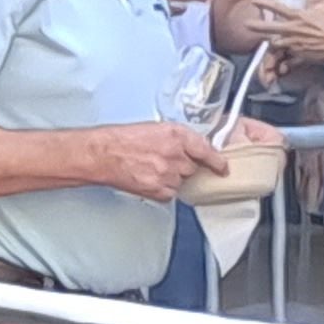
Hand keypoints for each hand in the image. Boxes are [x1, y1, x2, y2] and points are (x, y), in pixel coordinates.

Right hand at [88, 122, 232, 202]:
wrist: (101, 155)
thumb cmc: (121, 140)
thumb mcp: (154, 128)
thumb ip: (177, 139)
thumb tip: (190, 149)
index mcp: (176, 135)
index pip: (206, 150)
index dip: (217, 161)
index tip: (222, 168)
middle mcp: (175, 154)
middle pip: (193, 168)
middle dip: (183, 166)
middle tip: (164, 161)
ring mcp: (168, 174)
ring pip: (181, 182)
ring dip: (171, 178)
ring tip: (151, 169)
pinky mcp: (159, 191)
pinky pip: (170, 194)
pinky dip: (162, 189)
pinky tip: (147, 179)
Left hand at [252, 0, 323, 63]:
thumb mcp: (323, 11)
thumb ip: (311, 8)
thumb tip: (309, 5)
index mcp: (299, 17)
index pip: (279, 8)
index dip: (265, 4)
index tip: (253, 0)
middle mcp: (293, 30)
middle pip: (270, 27)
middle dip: (257, 26)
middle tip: (246, 24)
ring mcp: (294, 43)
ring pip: (275, 44)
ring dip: (272, 42)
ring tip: (268, 41)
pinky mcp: (299, 55)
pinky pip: (288, 59)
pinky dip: (284, 61)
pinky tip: (281, 64)